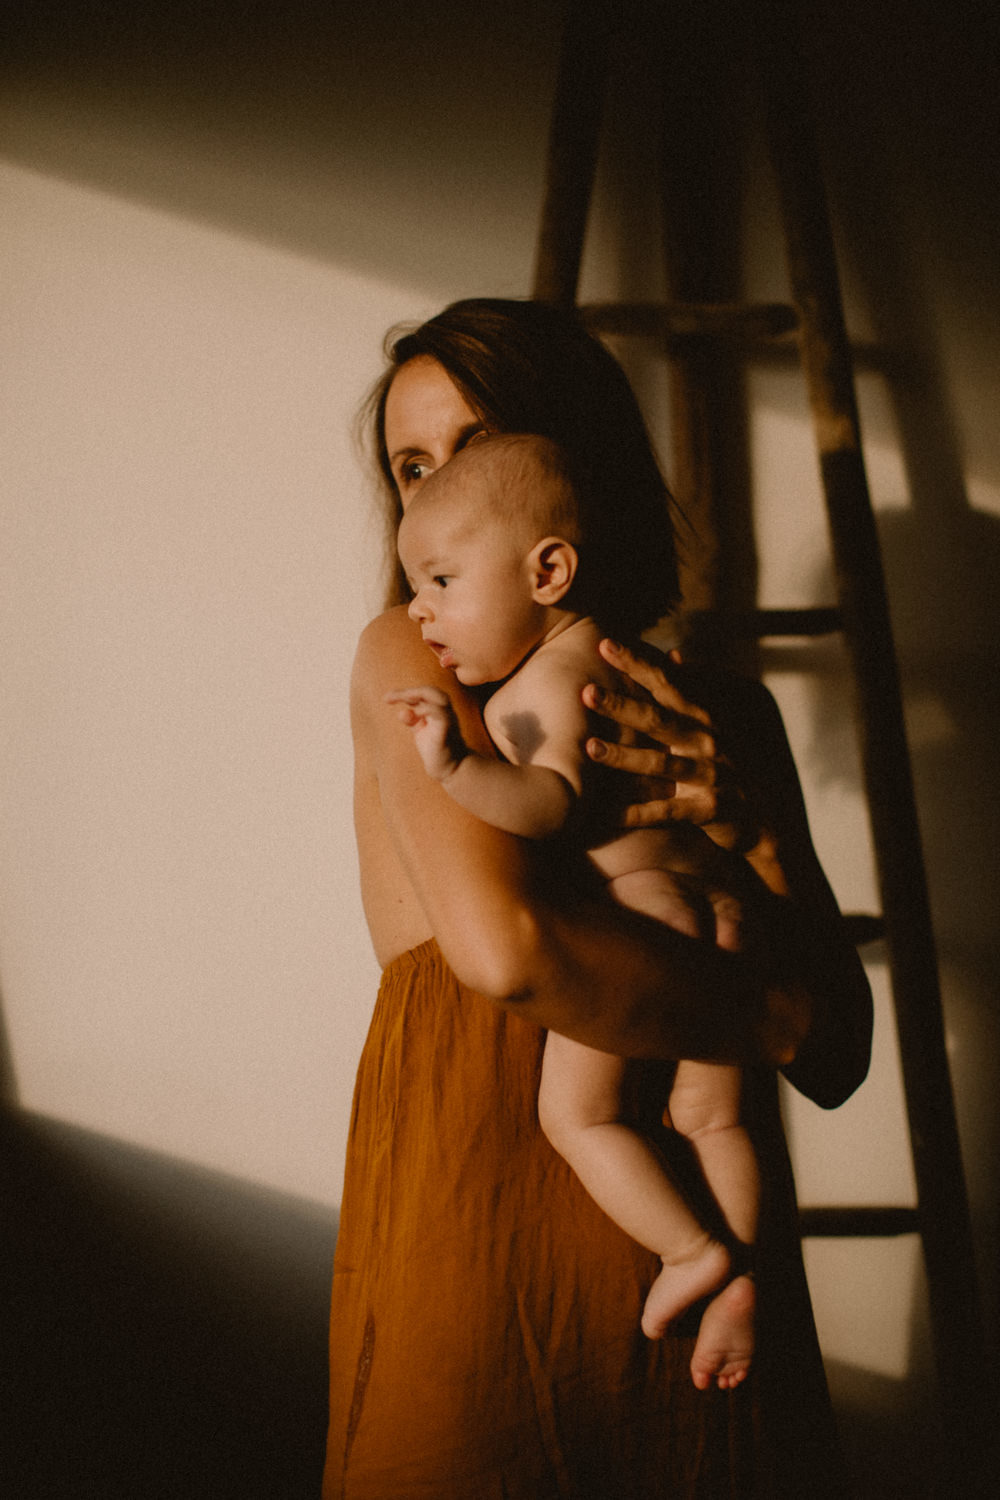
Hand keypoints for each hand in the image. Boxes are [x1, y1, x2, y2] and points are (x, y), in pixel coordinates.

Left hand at [385, 685, 468, 782]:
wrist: (449, 769)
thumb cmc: (435, 748)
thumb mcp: (420, 730)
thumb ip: (412, 719)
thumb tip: (401, 712)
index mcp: (437, 709)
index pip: (422, 693)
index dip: (404, 693)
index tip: (386, 698)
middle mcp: (444, 710)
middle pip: (430, 691)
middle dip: (408, 691)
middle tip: (388, 698)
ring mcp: (448, 718)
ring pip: (438, 697)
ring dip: (417, 695)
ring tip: (401, 700)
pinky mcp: (447, 729)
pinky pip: (440, 713)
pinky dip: (426, 709)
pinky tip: (413, 715)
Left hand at [582, 639, 756, 851]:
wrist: (760, 817)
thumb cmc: (726, 764)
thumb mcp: (715, 725)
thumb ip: (693, 690)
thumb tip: (674, 654)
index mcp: (703, 718)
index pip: (667, 684)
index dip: (637, 664)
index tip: (605, 644)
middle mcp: (707, 742)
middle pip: (658, 720)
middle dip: (622, 706)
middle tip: (587, 692)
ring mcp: (709, 776)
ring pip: (660, 765)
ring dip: (624, 757)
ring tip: (590, 748)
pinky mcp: (709, 809)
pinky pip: (667, 811)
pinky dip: (637, 813)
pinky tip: (606, 814)